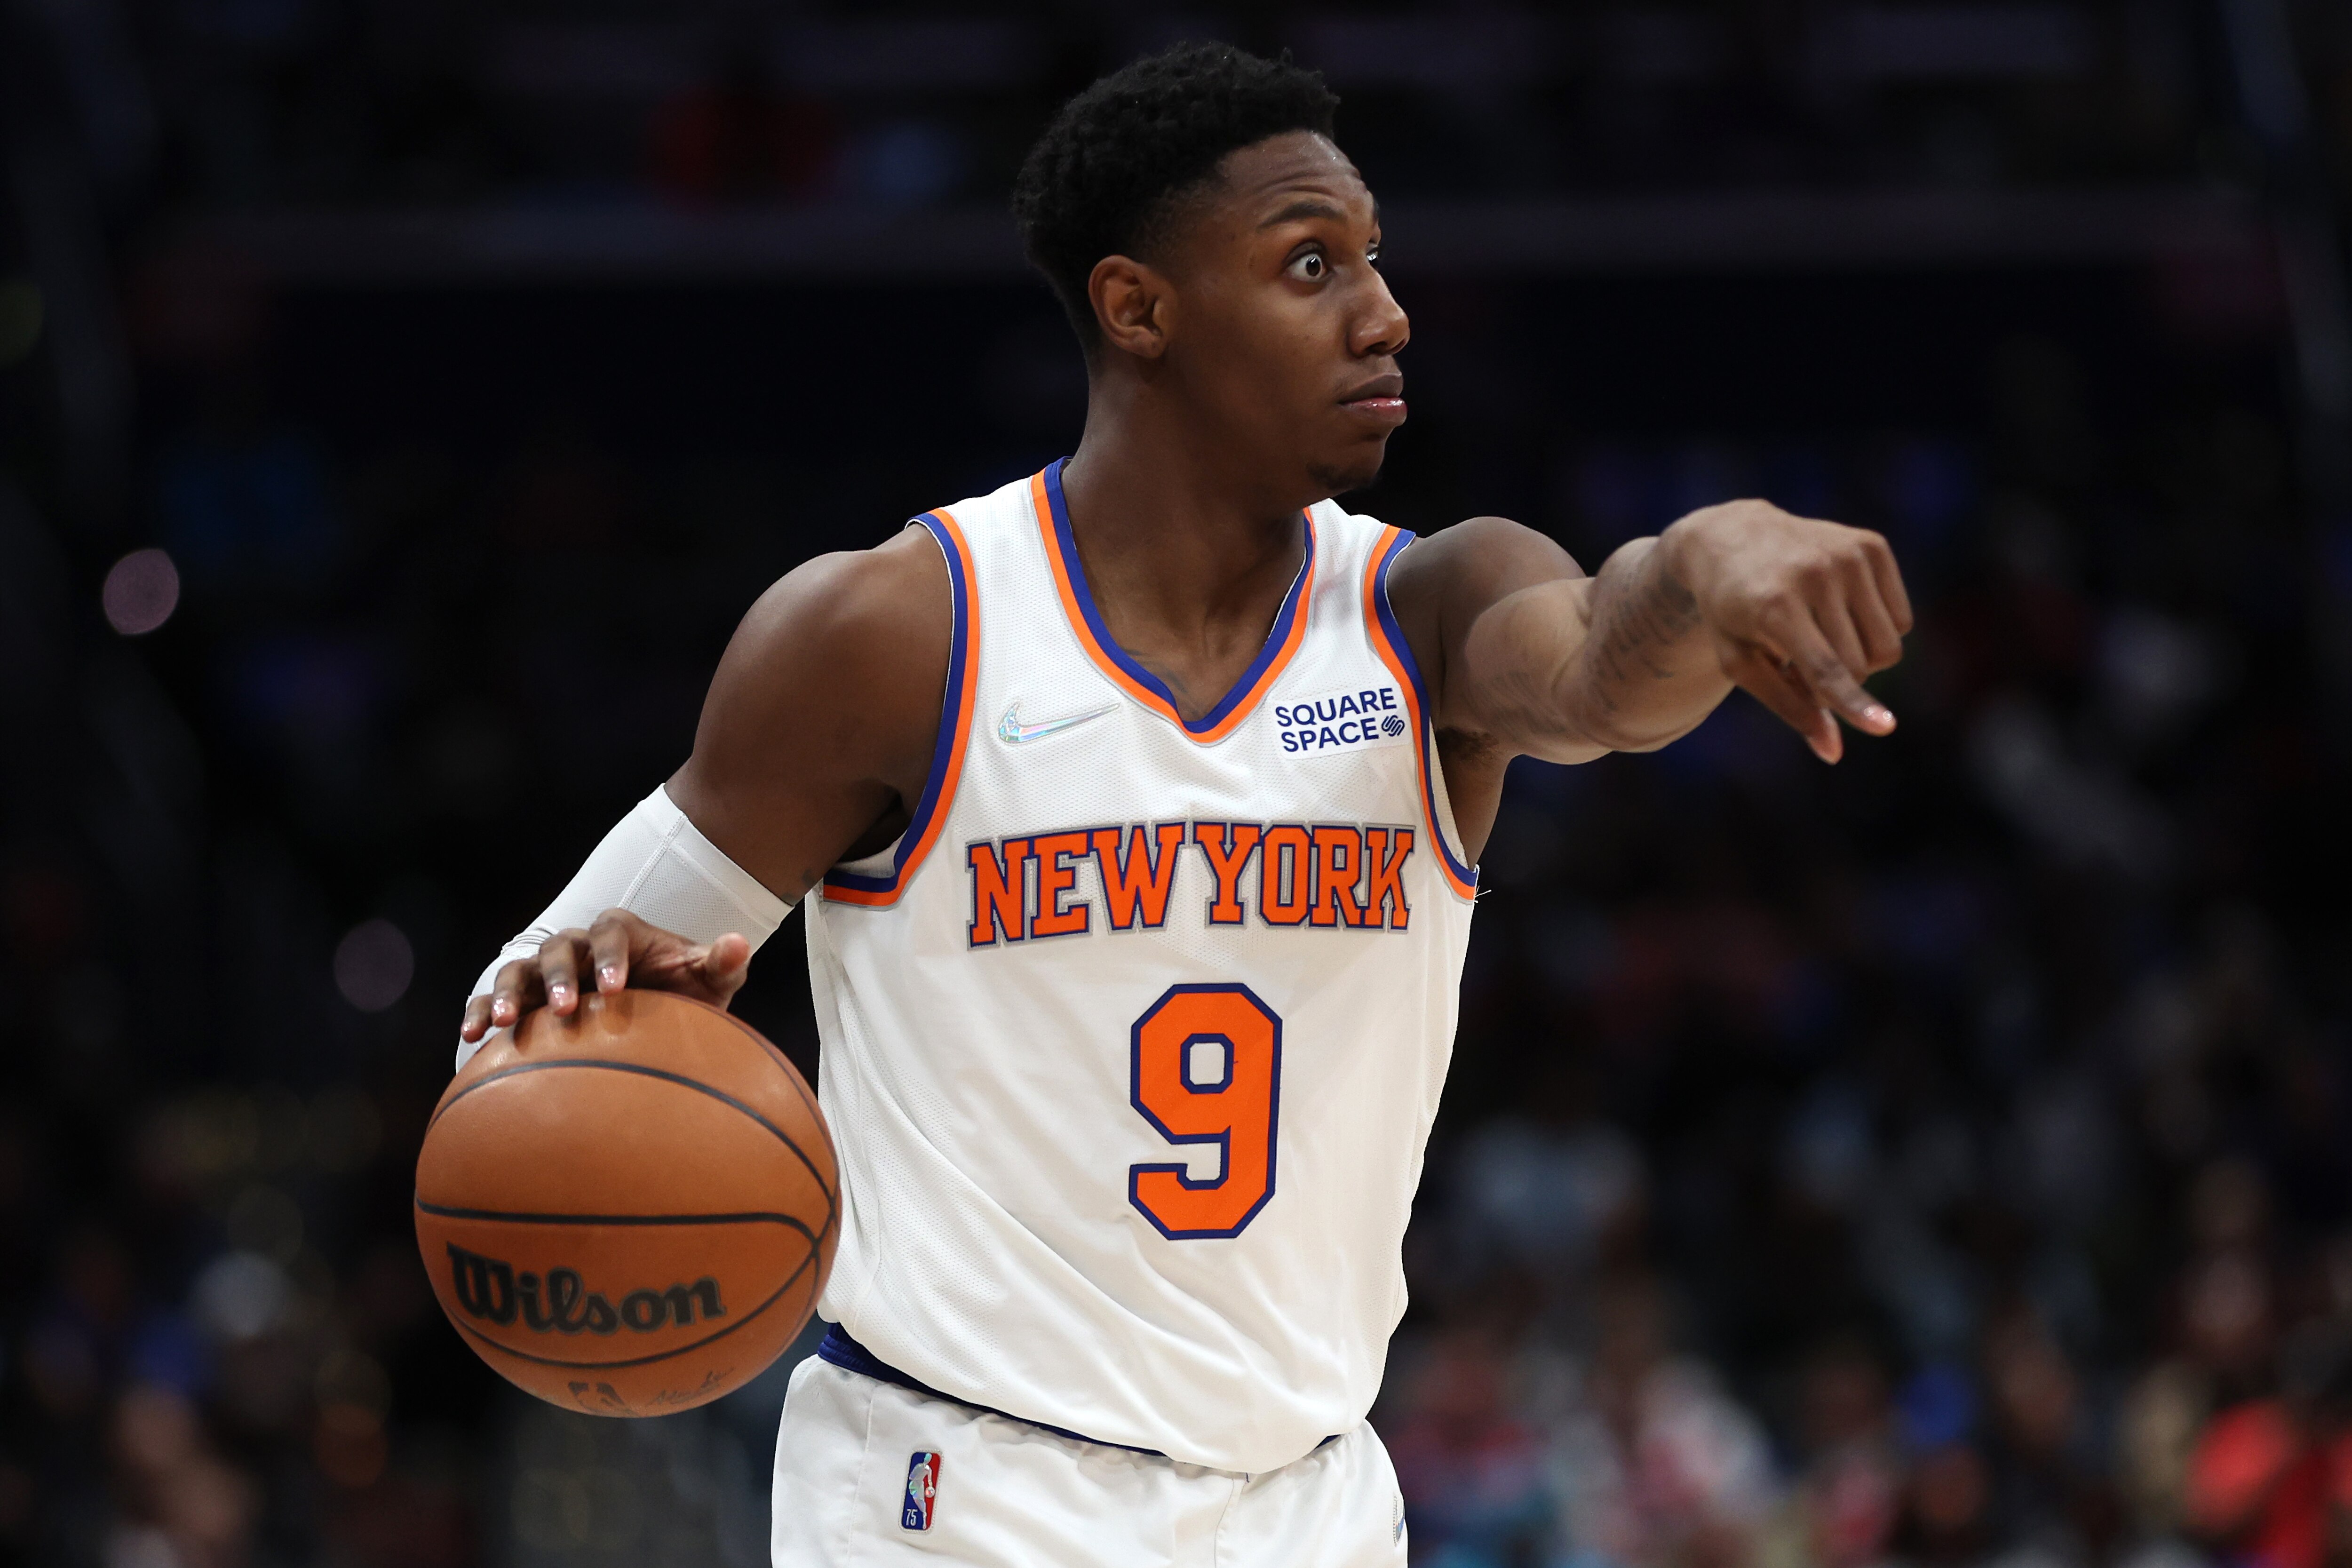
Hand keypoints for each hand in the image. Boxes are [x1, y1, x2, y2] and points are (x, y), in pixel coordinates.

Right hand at [457, 909, 751, 1044]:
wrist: (656, 1019)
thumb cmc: (684, 995)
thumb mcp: (708, 981)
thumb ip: (721, 963)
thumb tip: (739, 943)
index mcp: (621, 934)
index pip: (611, 932)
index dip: (611, 957)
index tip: (615, 990)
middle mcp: (578, 947)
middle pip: (559, 948)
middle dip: (560, 977)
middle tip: (568, 1010)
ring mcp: (547, 972)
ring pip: (519, 970)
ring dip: (509, 993)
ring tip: (503, 1022)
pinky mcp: (526, 999)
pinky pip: (493, 998)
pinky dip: (479, 1011)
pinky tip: (473, 1038)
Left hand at [1658, 500, 1912, 763]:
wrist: (1730, 538)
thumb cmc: (1731, 612)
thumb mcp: (1740, 661)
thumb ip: (1787, 706)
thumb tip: (1833, 753)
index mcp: (1775, 606)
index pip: (1825, 667)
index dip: (1852, 703)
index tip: (1885, 727)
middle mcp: (1816, 574)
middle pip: (1860, 667)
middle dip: (1836, 682)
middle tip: (1798, 661)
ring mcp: (1848, 555)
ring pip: (1889, 647)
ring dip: (1860, 658)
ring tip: (1818, 635)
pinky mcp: (1872, 546)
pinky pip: (1902, 620)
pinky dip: (1875, 628)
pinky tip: (1839, 610)